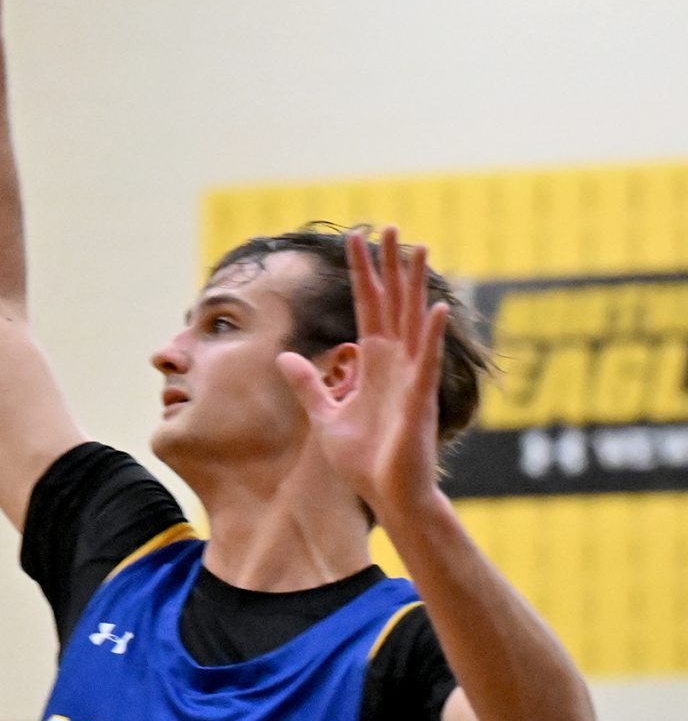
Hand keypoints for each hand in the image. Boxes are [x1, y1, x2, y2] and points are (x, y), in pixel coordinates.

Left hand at [277, 227, 451, 533]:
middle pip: (392, 304)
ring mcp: (410, 378)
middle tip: (391, 225)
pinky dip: (430, 336)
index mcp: (373, 365)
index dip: (362, 275)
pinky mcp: (419, 401)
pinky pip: (426, 363)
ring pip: (412, 321)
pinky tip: (435, 308)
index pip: (367, 308)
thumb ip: (308, 385)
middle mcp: (395, 364)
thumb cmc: (363, 461)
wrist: (387, 495)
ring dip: (414, 286)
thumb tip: (284, 357)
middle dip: (390, 266)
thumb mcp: (325, 415)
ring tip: (418, 248)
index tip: (356, 239)